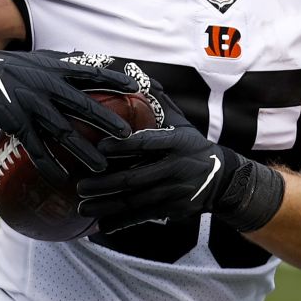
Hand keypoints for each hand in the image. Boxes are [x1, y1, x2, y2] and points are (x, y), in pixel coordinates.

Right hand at [0, 48, 137, 184]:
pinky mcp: (17, 124)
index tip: (136, 88)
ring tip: (102, 166)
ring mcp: (32, 107)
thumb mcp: (41, 59)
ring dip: (84, 151)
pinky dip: (48, 165)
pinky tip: (62, 178)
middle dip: (106, 121)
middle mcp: (47, 87)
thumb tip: (90, 58)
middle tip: (128, 135)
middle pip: (83, 105)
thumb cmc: (13, 67)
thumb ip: (65, 62)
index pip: (91, 73)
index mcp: (56, 69)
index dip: (114, 80)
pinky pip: (36, 148)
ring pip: (63, 132)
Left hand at [75, 124, 284, 233]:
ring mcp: (174, 192)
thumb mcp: (180, 124)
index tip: (100, 145)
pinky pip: (142, 218)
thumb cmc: (191, 146)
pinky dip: (121, 223)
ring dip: (106, 206)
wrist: (221, 179)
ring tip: (82, 207)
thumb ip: (158, 103)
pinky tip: (101, 226)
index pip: (147, 143)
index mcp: (176, 143)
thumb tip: (136, 74)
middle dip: (105, 184)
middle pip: (135, 178)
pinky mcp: (172, 210)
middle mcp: (176, 168)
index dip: (123, 145)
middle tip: (79, 184)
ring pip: (135, 202)